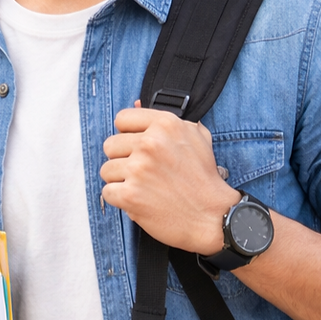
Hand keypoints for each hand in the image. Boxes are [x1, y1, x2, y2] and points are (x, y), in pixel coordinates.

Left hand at [100, 104, 239, 253]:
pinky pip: (107, 191)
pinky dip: (120, 199)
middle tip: (142, 172)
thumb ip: (166, 121)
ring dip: (121, 181)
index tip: (136, 148)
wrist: (213, 216)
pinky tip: (139, 201)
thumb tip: (137, 103)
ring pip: (107, 169)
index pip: (122, 119)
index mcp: (165, 125)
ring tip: (144, 188)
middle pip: (110, 145)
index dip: (127, 135)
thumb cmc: (204, 179)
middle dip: (122, 159)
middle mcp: (150, 143)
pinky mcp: (130, 195)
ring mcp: (139, 169)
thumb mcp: (195, 138)